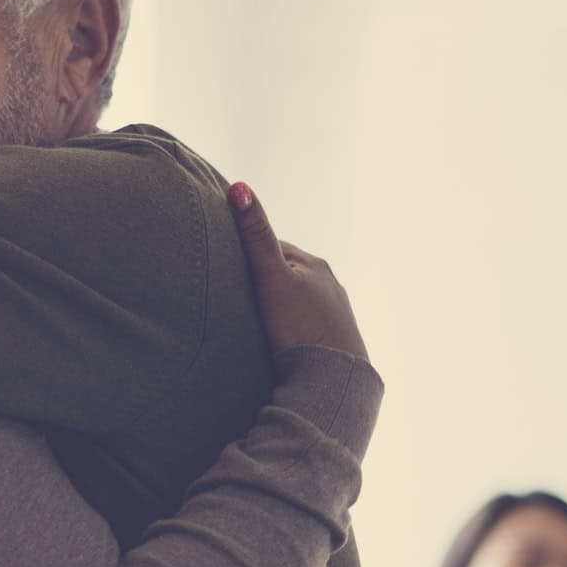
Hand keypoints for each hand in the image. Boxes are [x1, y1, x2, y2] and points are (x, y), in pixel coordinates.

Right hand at [227, 182, 364, 359]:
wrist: (331, 379)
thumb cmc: (299, 326)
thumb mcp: (270, 278)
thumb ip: (256, 237)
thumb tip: (239, 187)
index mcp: (314, 264)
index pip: (275, 249)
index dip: (250, 256)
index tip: (229, 266)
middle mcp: (330, 284)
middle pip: (289, 274)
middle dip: (267, 281)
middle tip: (240, 296)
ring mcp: (336, 312)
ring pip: (300, 299)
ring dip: (282, 305)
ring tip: (260, 320)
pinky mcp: (337, 339)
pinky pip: (309, 323)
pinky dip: (294, 325)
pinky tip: (283, 340)